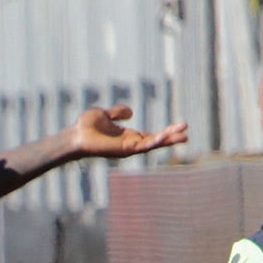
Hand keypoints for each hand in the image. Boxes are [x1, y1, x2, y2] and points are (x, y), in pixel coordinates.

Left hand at [65, 105, 188, 160]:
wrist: (76, 135)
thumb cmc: (86, 127)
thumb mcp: (105, 114)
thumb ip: (118, 113)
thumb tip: (131, 112)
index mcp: (129, 136)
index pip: (152, 135)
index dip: (166, 131)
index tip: (181, 126)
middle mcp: (131, 144)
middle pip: (156, 141)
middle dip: (172, 137)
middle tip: (187, 133)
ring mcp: (128, 148)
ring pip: (153, 145)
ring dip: (168, 140)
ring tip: (183, 137)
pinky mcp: (124, 150)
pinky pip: (142, 146)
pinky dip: (153, 142)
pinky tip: (163, 136)